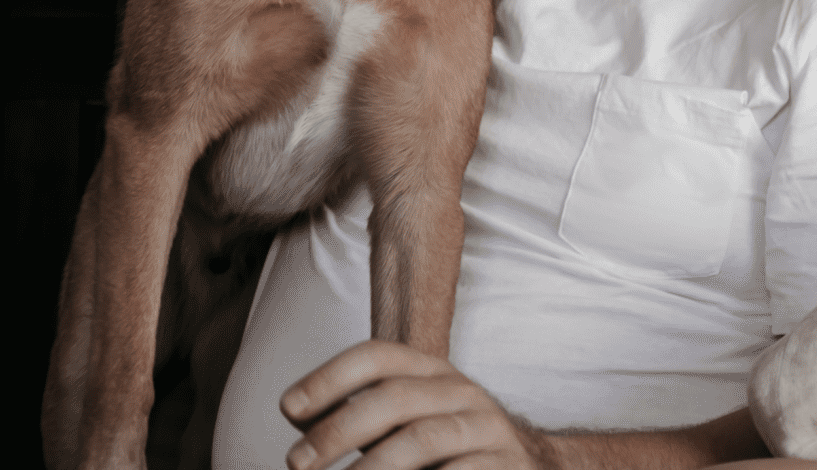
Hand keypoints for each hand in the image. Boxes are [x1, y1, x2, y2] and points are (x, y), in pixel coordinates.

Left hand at [282, 340, 545, 469]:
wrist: (528, 465)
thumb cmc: (446, 448)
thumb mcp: (404, 422)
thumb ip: (355, 415)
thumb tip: (295, 410)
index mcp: (430, 372)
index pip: (378, 357)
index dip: (330, 377)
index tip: (289, 408)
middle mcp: (460, 391)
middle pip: (394, 397)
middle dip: (338, 430)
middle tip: (297, 463)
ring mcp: (486, 427)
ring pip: (423, 438)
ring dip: (372, 467)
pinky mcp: (504, 464)